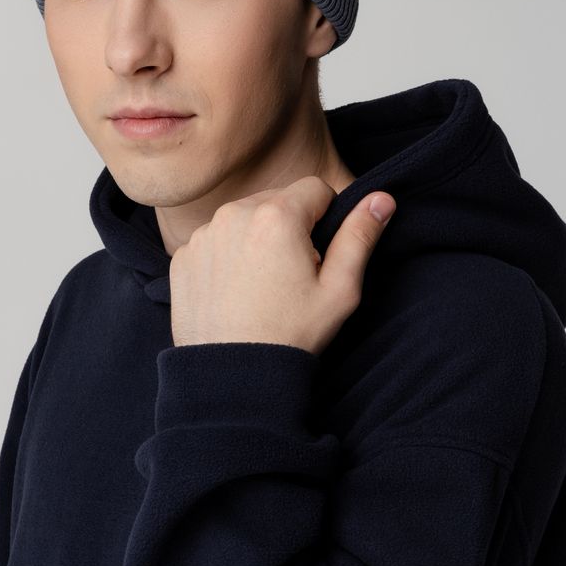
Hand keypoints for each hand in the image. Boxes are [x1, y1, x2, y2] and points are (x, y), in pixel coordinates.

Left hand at [169, 176, 395, 356]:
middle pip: (277, 201)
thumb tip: (382, 198)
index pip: (316, 188)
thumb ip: (360, 236)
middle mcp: (234, 213)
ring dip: (257, 238)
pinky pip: (214, 241)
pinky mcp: (184, 256)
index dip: (327, 217)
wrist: (233, 377)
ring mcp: (203, 234)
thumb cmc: (291, 334)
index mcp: (277, 215)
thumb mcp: (339, 289)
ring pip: (244, 218)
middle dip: (291, 227)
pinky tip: (235, 292)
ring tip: (263, 285)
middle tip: (293, 274)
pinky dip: (227, 256)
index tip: (320, 253)